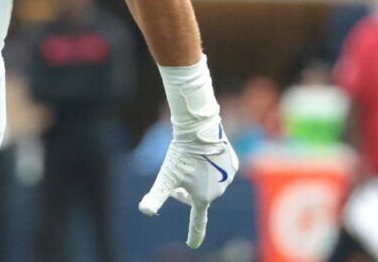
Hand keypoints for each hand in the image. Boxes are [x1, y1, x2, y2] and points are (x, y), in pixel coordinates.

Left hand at [138, 123, 238, 248]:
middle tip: (182, 167)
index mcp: (202, 199)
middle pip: (196, 193)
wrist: (200, 131)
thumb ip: (156, 196)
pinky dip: (209, 162)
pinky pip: (217, 167)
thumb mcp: (166, 177)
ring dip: (199, 173)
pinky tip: (205, 152)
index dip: (194, 234)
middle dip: (186, 186)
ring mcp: (227, 179)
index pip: (197, 221)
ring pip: (207, 180)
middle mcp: (218, 192)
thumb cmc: (182, 155)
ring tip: (195, 157)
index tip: (192, 246)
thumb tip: (144, 211)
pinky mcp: (233, 165)